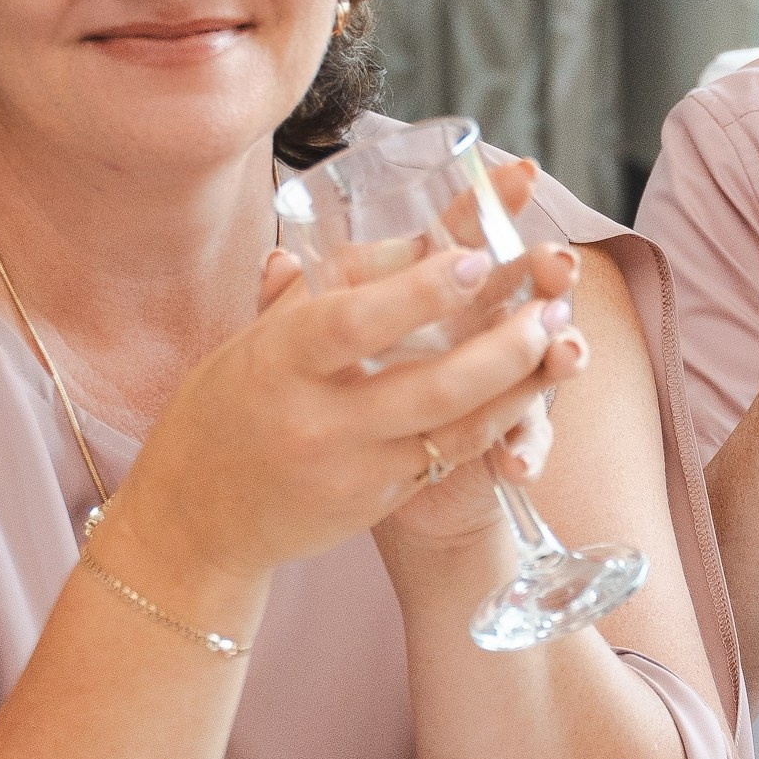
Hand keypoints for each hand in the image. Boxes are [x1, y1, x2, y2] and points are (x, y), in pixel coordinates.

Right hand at [111, 196, 583, 600]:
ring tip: (561, 339)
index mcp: (278, 361)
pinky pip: (448, 458)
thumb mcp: (243, 345)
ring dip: (517, 384)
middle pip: (429, 384)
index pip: (355, 323)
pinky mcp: (378, 501)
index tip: (474, 258)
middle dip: (500, 345)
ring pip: (455, 428)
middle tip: (550, 301)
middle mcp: (317, 419)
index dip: (419, 292)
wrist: (197, 521)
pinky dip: (493, 422)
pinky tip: (529, 391)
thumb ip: (292, 295)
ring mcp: (352, 468)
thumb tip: (319, 237)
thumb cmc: (220, 414)